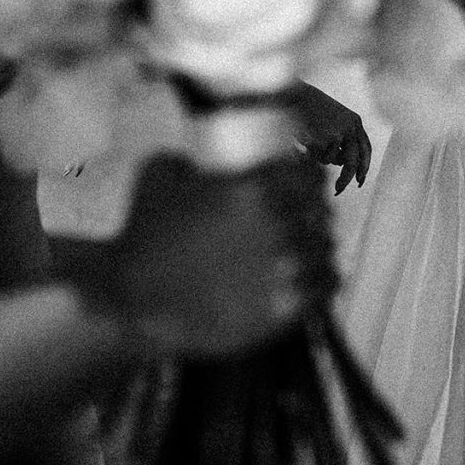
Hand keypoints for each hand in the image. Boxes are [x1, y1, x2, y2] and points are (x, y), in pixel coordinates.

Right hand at [53, 156, 312, 363]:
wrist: (136, 300)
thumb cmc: (145, 236)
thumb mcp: (159, 173)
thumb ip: (194, 157)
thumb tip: (211, 159)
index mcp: (256, 187)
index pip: (311, 173)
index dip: (308, 177)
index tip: (302, 184)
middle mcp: (280, 223)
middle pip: (321, 211)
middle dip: (311, 213)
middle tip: (299, 220)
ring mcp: (287, 267)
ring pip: (327, 246)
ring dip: (316, 246)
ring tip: (301, 251)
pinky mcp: (287, 307)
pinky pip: (329, 283)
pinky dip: (323, 278)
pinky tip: (309, 278)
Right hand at [295, 82, 372, 192]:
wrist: (296, 95)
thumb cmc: (311, 109)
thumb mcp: (332, 122)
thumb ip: (341, 141)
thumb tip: (343, 165)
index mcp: (355, 121)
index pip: (366, 149)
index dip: (364, 166)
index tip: (360, 180)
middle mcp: (352, 127)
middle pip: (354, 162)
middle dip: (346, 179)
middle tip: (338, 190)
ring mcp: (340, 133)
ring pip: (332, 160)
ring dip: (319, 157)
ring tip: (309, 141)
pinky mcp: (328, 138)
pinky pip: (320, 157)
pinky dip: (311, 153)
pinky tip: (304, 138)